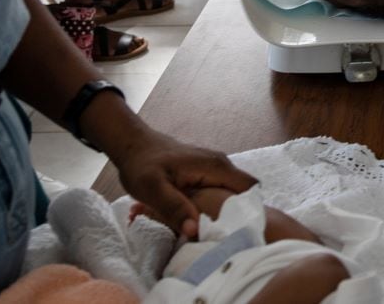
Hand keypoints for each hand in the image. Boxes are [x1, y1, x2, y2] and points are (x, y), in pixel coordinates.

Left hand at [106, 126, 256, 238]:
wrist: (133, 145)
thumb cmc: (141, 165)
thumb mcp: (152, 190)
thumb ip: (174, 208)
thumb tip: (195, 230)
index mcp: (216, 167)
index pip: (250, 190)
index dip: (248, 212)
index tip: (235, 232)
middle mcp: (222, 165)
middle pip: (243, 194)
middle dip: (236, 216)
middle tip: (219, 238)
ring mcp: (216, 168)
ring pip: (233, 194)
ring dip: (225, 213)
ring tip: (210, 233)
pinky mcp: (208, 173)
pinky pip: (222, 191)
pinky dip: (216, 207)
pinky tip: (200, 220)